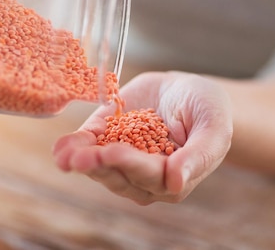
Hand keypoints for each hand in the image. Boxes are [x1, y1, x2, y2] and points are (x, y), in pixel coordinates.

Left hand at [53, 71, 231, 204]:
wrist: (188, 90)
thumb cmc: (209, 111)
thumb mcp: (214, 128)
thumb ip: (198, 156)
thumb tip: (177, 184)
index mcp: (172, 177)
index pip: (149, 175)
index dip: (130, 164)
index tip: (113, 152)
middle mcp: (144, 175)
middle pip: (119, 175)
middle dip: (99, 165)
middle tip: (82, 158)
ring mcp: (122, 158)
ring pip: (100, 167)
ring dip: (81, 161)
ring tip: (65, 155)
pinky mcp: (105, 137)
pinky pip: (88, 147)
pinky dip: (72, 148)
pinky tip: (60, 148)